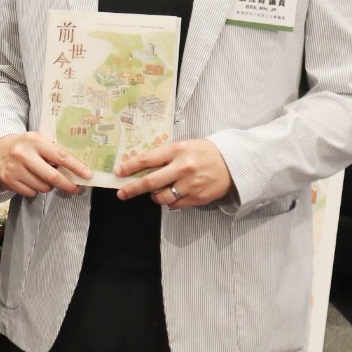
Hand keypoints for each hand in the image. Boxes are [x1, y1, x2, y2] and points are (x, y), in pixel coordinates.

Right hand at [0, 131, 92, 196]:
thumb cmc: (25, 145)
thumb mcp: (39, 140)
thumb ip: (55, 151)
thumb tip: (78, 169)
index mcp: (34, 141)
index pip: (60, 156)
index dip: (76, 167)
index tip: (88, 175)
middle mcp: (23, 154)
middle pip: (52, 177)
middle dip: (67, 185)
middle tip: (74, 188)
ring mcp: (14, 168)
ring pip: (42, 187)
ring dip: (48, 186)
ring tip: (44, 178)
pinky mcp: (7, 180)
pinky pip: (31, 193)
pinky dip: (35, 190)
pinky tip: (31, 180)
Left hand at [115, 138, 232, 208]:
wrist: (233, 162)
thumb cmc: (203, 152)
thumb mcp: (183, 146)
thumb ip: (163, 155)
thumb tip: (138, 166)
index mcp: (177, 151)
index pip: (147, 160)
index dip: (129, 167)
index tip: (118, 172)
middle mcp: (182, 168)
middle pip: (150, 182)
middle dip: (132, 189)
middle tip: (122, 193)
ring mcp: (191, 184)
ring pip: (162, 197)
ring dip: (153, 197)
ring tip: (154, 193)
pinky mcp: (198, 197)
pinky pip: (175, 205)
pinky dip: (170, 202)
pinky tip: (172, 196)